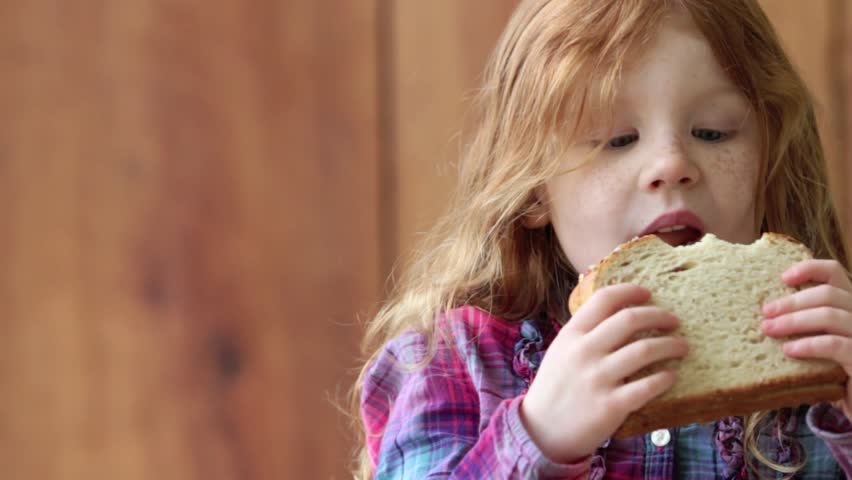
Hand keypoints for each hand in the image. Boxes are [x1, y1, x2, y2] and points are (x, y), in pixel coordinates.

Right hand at [520, 284, 688, 463]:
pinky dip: (664, 379)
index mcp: (571, 335)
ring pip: (645, 350)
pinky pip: (647, 386)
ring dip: (670, 345)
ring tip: (682, 347)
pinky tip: (671, 376)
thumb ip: (585, 332)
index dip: (630, 291)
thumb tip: (620, 313)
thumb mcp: (561, 351)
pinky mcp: (611, 406)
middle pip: (630, 319)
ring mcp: (597, 378)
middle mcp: (584, 352)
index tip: (648, 293)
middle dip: (659, 316)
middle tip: (673, 321)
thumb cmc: (556, 388)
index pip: (604, 299)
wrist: (542, 431)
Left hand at [761, 259, 851, 419]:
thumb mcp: (817, 341)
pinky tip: (788, 351)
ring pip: (831, 315)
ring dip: (794, 320)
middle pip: (828, 294)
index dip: (808, 269)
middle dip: (791, 301)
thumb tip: (764, 313)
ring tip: (769, 330)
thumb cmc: (832, 373)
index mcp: (849, 305)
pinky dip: (809, 344)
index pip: (834, 272)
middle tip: (765, 313)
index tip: (782, 278)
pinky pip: (836, 344)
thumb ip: (803, 324)